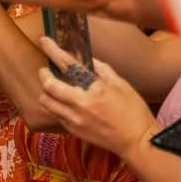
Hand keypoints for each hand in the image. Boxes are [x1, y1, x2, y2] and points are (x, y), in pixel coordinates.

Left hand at [35, 42, 153, 156]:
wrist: (136, 140)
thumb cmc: (133, 111)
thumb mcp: (122, 85)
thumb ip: (102, 70)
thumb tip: (88, 60)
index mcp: (95, 88)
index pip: (68, 64)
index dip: (53, 51)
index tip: (43, 40)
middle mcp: (80, 104)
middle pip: (48, 86)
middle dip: (44, 74)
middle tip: (46, 70)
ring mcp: (74, 119)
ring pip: (46, 102)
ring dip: (46, 92)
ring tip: (53, 87)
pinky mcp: (72, 130)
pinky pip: (55, 114)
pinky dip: (55, 105)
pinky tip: (64, 102)